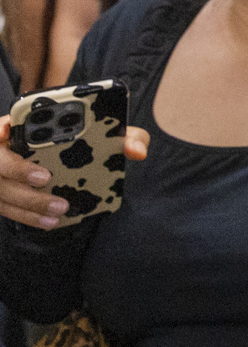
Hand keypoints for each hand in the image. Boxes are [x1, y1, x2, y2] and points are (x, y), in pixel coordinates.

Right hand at [0, 115, 147, 229]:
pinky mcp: (6, 197)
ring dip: (29, 202)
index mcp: (26, 128)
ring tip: (59, 209)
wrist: (79, 167)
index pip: (5, 124)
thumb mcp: (108, 136)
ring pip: (3, 190)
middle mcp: (7, 151)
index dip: (2, 127)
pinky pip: (8, 209)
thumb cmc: (89, 144)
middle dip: (18, 168)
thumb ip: (126, 137)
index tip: (7, 131)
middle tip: (46, 178)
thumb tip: (136, 151)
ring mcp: (3, 176)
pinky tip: (50, 222)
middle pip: (0, 161)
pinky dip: (28, 216)